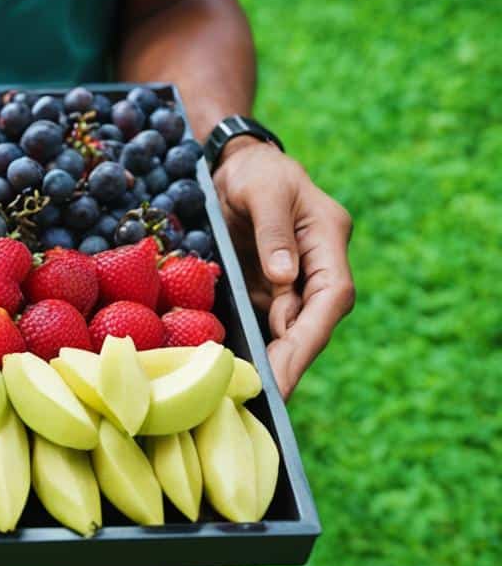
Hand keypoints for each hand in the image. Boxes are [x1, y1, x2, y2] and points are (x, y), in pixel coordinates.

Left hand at [211, 138, 354, 397]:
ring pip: (289, 331)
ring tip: (246, 395)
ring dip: (272, 362)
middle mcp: (317, 268)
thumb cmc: (256, 171)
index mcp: (328, 241)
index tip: (286, 370)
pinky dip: (253, 346)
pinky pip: (264, 324)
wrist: (237, 166)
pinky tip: (233, 371)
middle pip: (312, 323)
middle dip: (290, 362)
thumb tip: (286, 278)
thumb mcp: (263, 190)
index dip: (310, 338)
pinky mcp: (269, 290)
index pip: (331, 297)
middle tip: (265, 399)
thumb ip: (274, 232)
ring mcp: (294, 282)